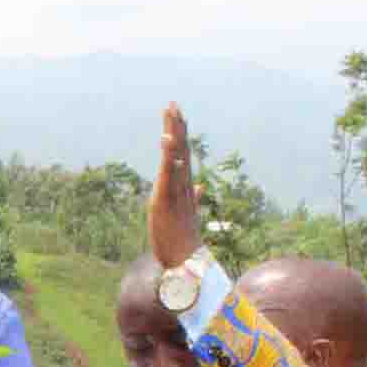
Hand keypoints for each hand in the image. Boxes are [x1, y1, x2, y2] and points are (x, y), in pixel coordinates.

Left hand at [149, 103, 201, 267]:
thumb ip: (194, 198)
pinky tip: (165, 138)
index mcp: (186, 188)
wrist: (187, 261)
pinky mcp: (165, 199)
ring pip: (176, 157)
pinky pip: (167, 173)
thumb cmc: (184, 240)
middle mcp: (183, 186)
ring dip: (173, 134)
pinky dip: (167, 155)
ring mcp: (176, 192)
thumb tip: (200, 187)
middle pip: (182, 150)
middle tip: (173, 105)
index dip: (181, 136)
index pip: (183, 157)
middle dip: (177, 127)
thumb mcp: (187, 214)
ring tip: (171, 113)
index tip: (177, 117)